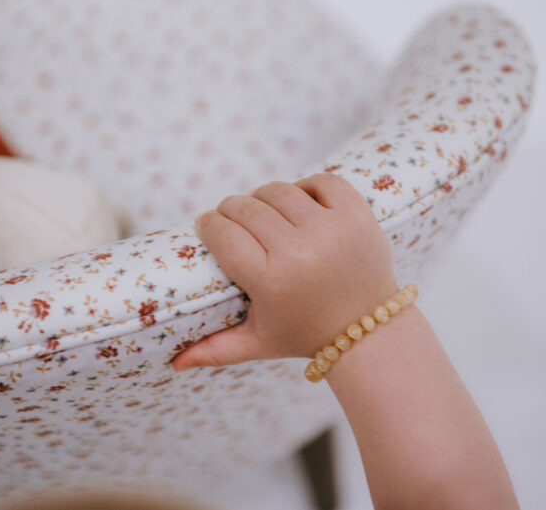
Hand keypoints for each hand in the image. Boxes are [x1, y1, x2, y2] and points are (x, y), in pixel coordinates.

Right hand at [172, 173, 397, 370]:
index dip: (209, 224)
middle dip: (232, 209)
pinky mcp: (357, 214)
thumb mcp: (259, 343)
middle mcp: (300, 251)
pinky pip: (321, 182)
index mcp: (271, 281)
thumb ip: (214, 350)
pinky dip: (306, 187)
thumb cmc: (306, 334)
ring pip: (280, 191)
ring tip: (263, 210)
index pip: (223, 234)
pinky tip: (299, 202)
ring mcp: (331, 229)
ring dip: (265, 197)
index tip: (207, 223)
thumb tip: (174, 363)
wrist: (371, 330)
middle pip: (247, 208)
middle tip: (232, 217)